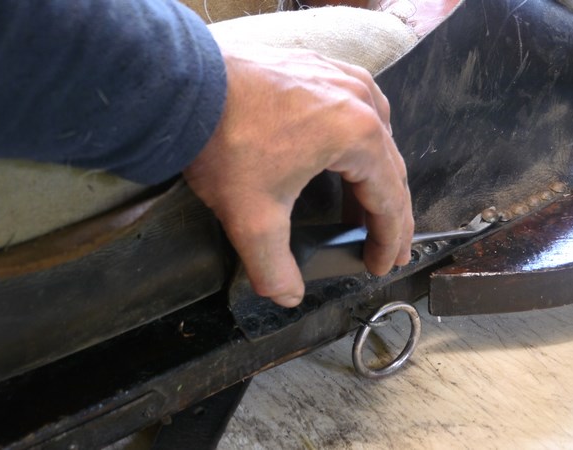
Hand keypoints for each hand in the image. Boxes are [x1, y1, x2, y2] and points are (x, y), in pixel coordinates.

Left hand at [183, 44, 412, 307]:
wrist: (183, 87)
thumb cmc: (224, 143)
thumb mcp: (252, 218)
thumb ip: (273, 267)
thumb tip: (286, 297)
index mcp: (357, 135)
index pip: (388, 199)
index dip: (387, 239)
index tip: (379, 264)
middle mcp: (358, 100)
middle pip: (389, 166)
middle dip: (387, 212)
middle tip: (384, 245)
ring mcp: (338, 76)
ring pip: (375, 134)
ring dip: (374, 174)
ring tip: (364, 209)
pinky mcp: (315, 66)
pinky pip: (353, 106)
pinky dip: (356, 138)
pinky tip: (344, 154)